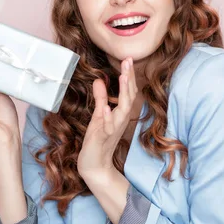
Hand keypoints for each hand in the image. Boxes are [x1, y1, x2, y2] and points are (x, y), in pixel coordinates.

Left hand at [77, 57, 137, 178]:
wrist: (94, 164)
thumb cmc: (98, 140)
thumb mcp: (99, 115)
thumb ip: (100, 98)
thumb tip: (100, 80)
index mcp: (120, 113)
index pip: (127, 92)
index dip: (128, 75)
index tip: (128, 59)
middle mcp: (120, 119)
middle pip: (129, 96)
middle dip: (129, 78)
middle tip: (128, 61)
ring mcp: (114, 128)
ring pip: (123, 109)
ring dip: (123, 93)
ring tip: (123, 77)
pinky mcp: (104, 137)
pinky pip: (108, 126)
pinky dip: (108, 116)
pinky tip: (106, 107)